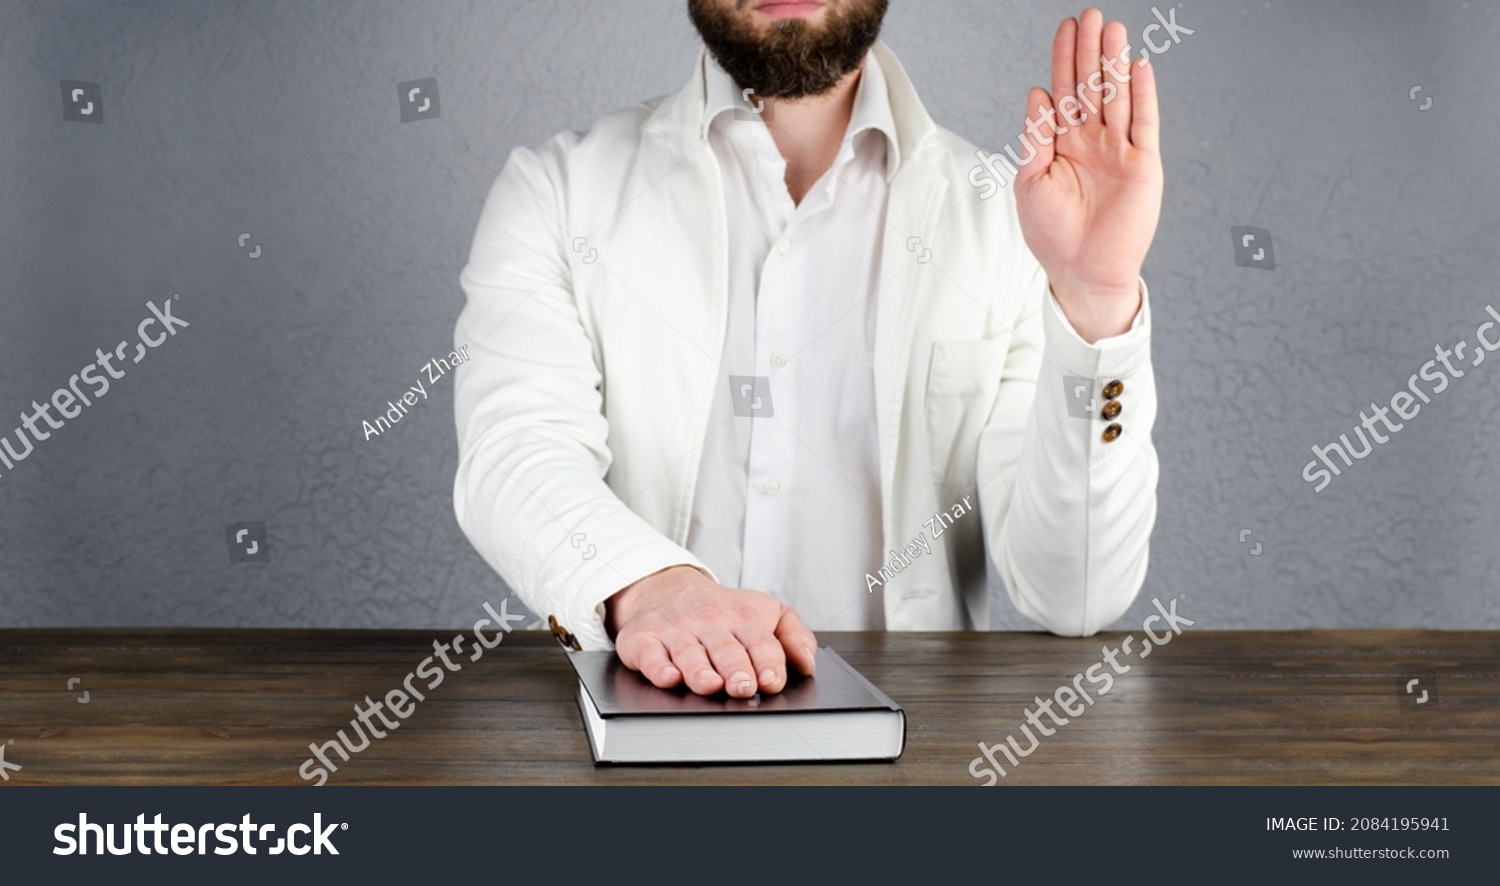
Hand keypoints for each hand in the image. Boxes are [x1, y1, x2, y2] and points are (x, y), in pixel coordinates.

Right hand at [605, 565, 817, 696]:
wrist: (668, 588)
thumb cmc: (724, 612)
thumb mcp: (766, 611)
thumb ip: (793, 635)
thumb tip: (807, 664)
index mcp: (744, 619)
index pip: (761, 642)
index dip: (767, 662)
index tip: (772, 681)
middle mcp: (710, 624)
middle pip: (726, 649)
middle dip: (736, 669)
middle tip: (744, 687)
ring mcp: (676, 631)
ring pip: (689, 653)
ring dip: (700, 670)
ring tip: (711, 685)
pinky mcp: (643, 639)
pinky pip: (649, 653)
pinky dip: (658, 666)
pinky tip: (669, 677)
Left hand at [1013, 8, 1162, 343]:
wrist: (1081, 271)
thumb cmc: (1052, 234)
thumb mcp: (1030, 183)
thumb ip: (1035, 138)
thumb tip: (1037, 92)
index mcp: (1062, 144)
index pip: (1063, 92)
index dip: (1064, 60)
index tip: (1065, 28)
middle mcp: (1092, 141)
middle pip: (1092, 86)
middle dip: (1090, 52)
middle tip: (1091, 16)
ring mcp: (1119, 151)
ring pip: (1118, 98)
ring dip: (1116, 64)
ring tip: (1113, 30)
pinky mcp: (1143, 166)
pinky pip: (1144, 124)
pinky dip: (1143, 96)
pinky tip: (1139, 67)